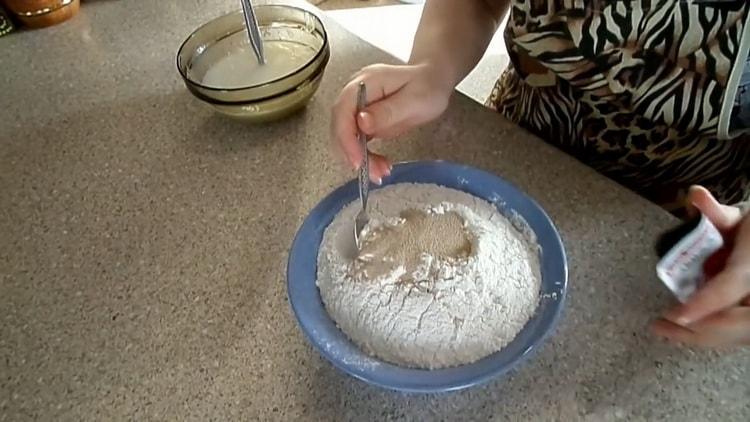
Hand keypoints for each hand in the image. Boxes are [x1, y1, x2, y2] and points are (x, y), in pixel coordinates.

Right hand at [331, 63, 452, 182]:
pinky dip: (365, 156)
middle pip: (340, 126)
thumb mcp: (414, 100)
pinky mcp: (362, 118)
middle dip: (352, 154)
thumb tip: (361, 122)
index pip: (343, 111)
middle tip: (374, 173)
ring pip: (346, 137)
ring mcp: (357, 106)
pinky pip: (356, 140)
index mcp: (365, 82)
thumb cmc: (427, 86)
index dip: (346, 138)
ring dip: (359, 158)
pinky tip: (379, 165)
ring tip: (380, 172)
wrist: (432, 80)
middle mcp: (354, 93)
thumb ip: (387, 111)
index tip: (357, 161)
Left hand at [652, 186, 749, 346]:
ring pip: (739, 334)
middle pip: (736, 325)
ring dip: (702, 337)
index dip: (703, 304)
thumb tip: (694, 194)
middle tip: (660, 327)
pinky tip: (686, 331)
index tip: (676, 316)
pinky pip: (739, 333)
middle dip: (699, 332)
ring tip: (666, 331)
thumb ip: (717, 212)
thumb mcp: (743, 217)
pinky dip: (713, 334)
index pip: (729, 287)